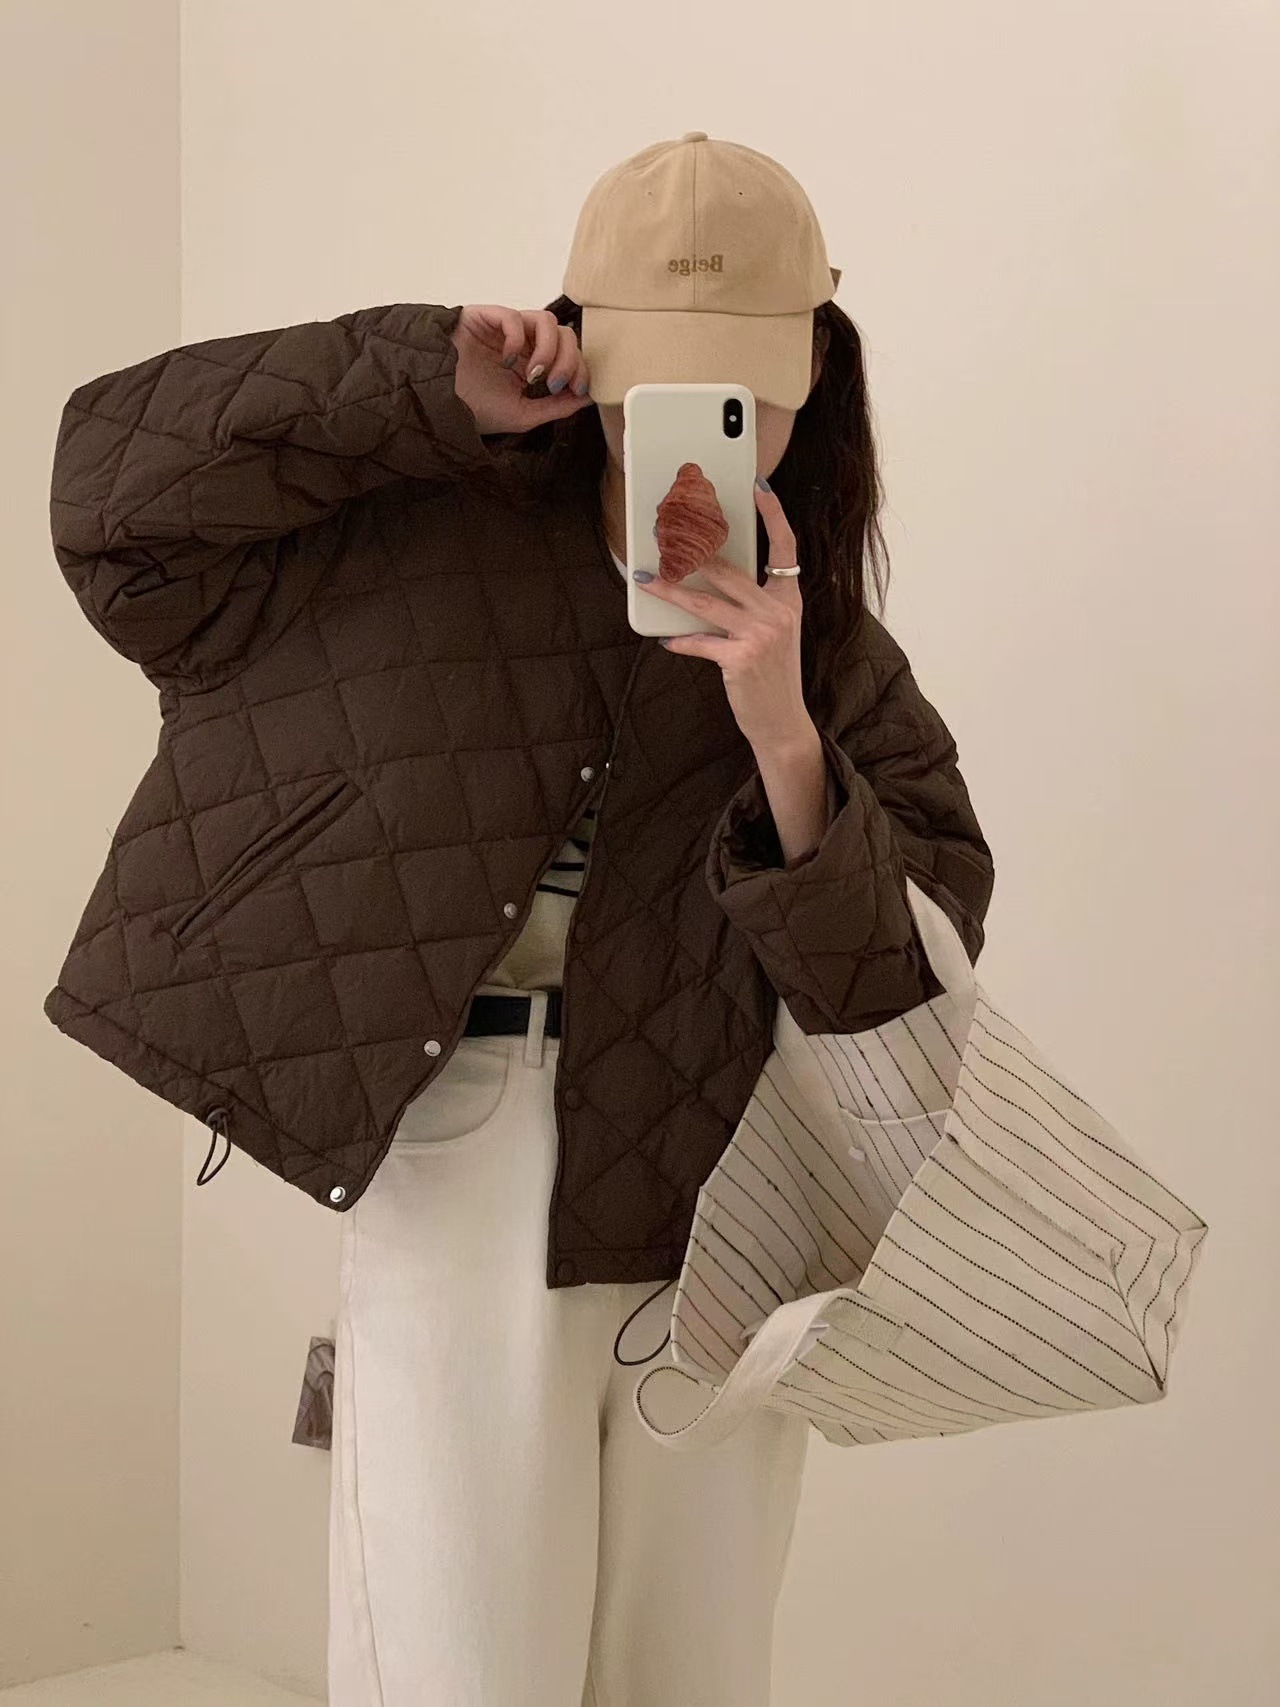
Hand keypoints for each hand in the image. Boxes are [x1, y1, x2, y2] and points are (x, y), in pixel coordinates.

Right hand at [449, 306, 594, 436]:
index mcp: (533, 365)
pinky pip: (514, 317)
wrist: (435, 402)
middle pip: (565, 335)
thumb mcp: (523, 415)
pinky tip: (507, 360)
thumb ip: (556, 406)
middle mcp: (524, 344)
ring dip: (549, 349)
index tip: (577, 389)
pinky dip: (517, 339)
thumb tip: (589, 397)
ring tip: (534, 374)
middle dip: (568, 360)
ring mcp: (506, 330)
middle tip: (554, 384)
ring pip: (546, 321)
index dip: (580, 368)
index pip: (570, 354)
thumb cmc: (473, 409)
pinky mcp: (485, 317)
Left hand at [643, 482, 812, 753]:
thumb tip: (706, 578)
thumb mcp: (770, 632)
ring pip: (705, 602)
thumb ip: (749, 604)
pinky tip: (665, 638)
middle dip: (693, 550)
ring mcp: (761, 634)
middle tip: (665, 532)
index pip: (785, 547)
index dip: (773, 515)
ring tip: (645, 579)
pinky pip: (701, 641)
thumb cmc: (770, 674)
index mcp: (787, 599)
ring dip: (670, 590)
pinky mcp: (742, 659)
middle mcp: (778, 612)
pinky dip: (680, 640)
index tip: (758, 487)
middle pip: (728, 570)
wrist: (781, 720)